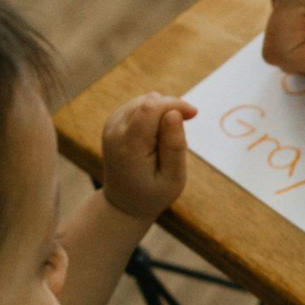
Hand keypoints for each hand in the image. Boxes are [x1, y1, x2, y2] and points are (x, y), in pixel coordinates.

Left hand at [98, 93, 196, 219]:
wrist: (124, 203)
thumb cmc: (153, 194)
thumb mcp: (173, 178)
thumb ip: (175, 146)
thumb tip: (174, 113)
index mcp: (129, 147)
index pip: (151, 108)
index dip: (175, 104)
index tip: (194, 115)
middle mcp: (115, 132)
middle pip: (148, 102)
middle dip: (170, 108)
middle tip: (180, 135)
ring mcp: (111, 125)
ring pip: (144, 100)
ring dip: (162, 112)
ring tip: (166, 140)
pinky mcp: (113, 122)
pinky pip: (138, 105)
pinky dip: (153, 114)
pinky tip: (156, 135)